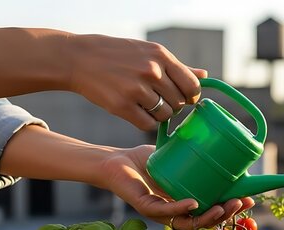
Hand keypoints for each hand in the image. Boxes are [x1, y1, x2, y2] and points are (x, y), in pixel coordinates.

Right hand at [68, 34, 207, 130]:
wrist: (79, 58)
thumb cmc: (118, 55)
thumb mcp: (149, 52)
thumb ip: (178, 67)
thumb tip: (204, 76)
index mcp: (161, 56)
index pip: (192, 85)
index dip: (191, 96)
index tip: (185, 98)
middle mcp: (151, 71)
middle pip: (180, 102)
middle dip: (174, 105)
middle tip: (159, 100)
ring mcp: (137, 89)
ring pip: (165, 115)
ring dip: (160, 114)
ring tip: (147, 105)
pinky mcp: (122, 106)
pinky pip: (148, 124)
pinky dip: (146, 122)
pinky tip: (137, 112)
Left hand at [99, 145, 253, 229]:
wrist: (115, 161)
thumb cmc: (145, 161)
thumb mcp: (178, 158)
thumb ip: (197, 156)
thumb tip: (222, 140)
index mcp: (185, 204)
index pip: (212, 212)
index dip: (231, 209)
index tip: (249, 199)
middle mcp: (175, 213)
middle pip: (205, 222)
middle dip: (226, 215)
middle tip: (241, 203)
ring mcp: (161, 213)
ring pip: (189, 223)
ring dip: (209, 217)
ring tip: (224, 207)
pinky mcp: (146, 207)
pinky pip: (167, 212)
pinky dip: (183, 208)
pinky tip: (195, 203)